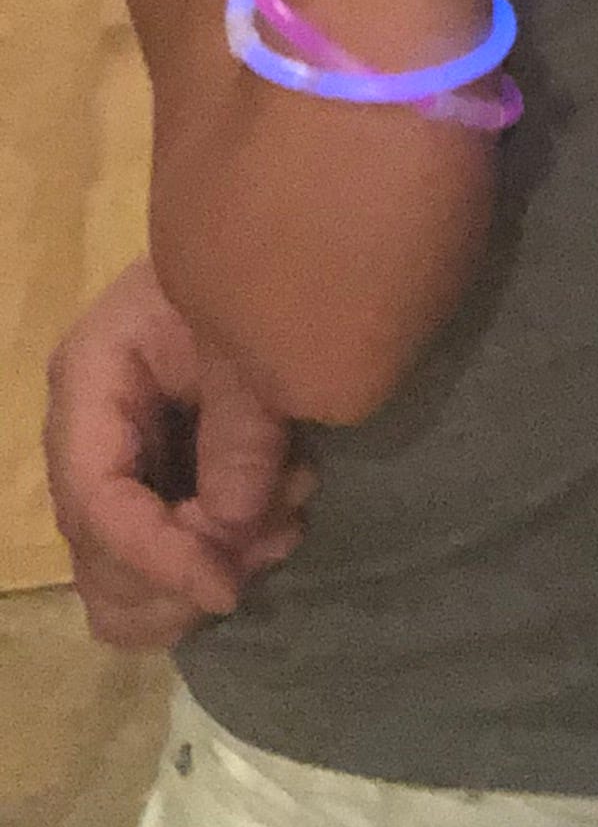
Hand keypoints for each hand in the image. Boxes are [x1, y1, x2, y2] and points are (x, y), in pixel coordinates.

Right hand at [45, 259, 312, 647]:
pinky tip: (275, 525)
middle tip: (271, 543)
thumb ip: (241, 429)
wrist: (283, 236)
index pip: (95, 499)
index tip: (225, 589)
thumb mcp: (253, 337)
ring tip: (283, 527)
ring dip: (202, 572)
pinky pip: (162, 555)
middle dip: (183, 572)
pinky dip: (213, 561)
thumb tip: (229, 528)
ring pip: (122, 576)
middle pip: (97, 555)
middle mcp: (86, 432)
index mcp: (89, 381)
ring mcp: (117, 460)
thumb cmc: (261, 271)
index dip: (155, 557)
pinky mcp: (156, 475)